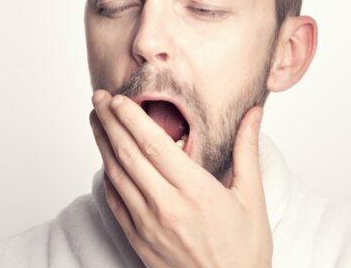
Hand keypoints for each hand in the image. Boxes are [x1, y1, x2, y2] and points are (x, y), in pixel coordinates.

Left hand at [90, 90, 271, 267]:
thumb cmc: (244, 251)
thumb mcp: (252, 198)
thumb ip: (246, 151)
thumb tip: (254, 114)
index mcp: (195, 191)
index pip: (153, 144)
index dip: (131, 118)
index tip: (118, 98)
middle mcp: (167, 206)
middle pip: (128, 154)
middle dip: (110, 122)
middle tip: (99, 98)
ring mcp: (148, 225)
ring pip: (116, 176)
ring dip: (103, 144)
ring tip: (96, 120)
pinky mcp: (138, 241)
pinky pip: (115, 202)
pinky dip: (107, 177)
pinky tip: (104, 161)